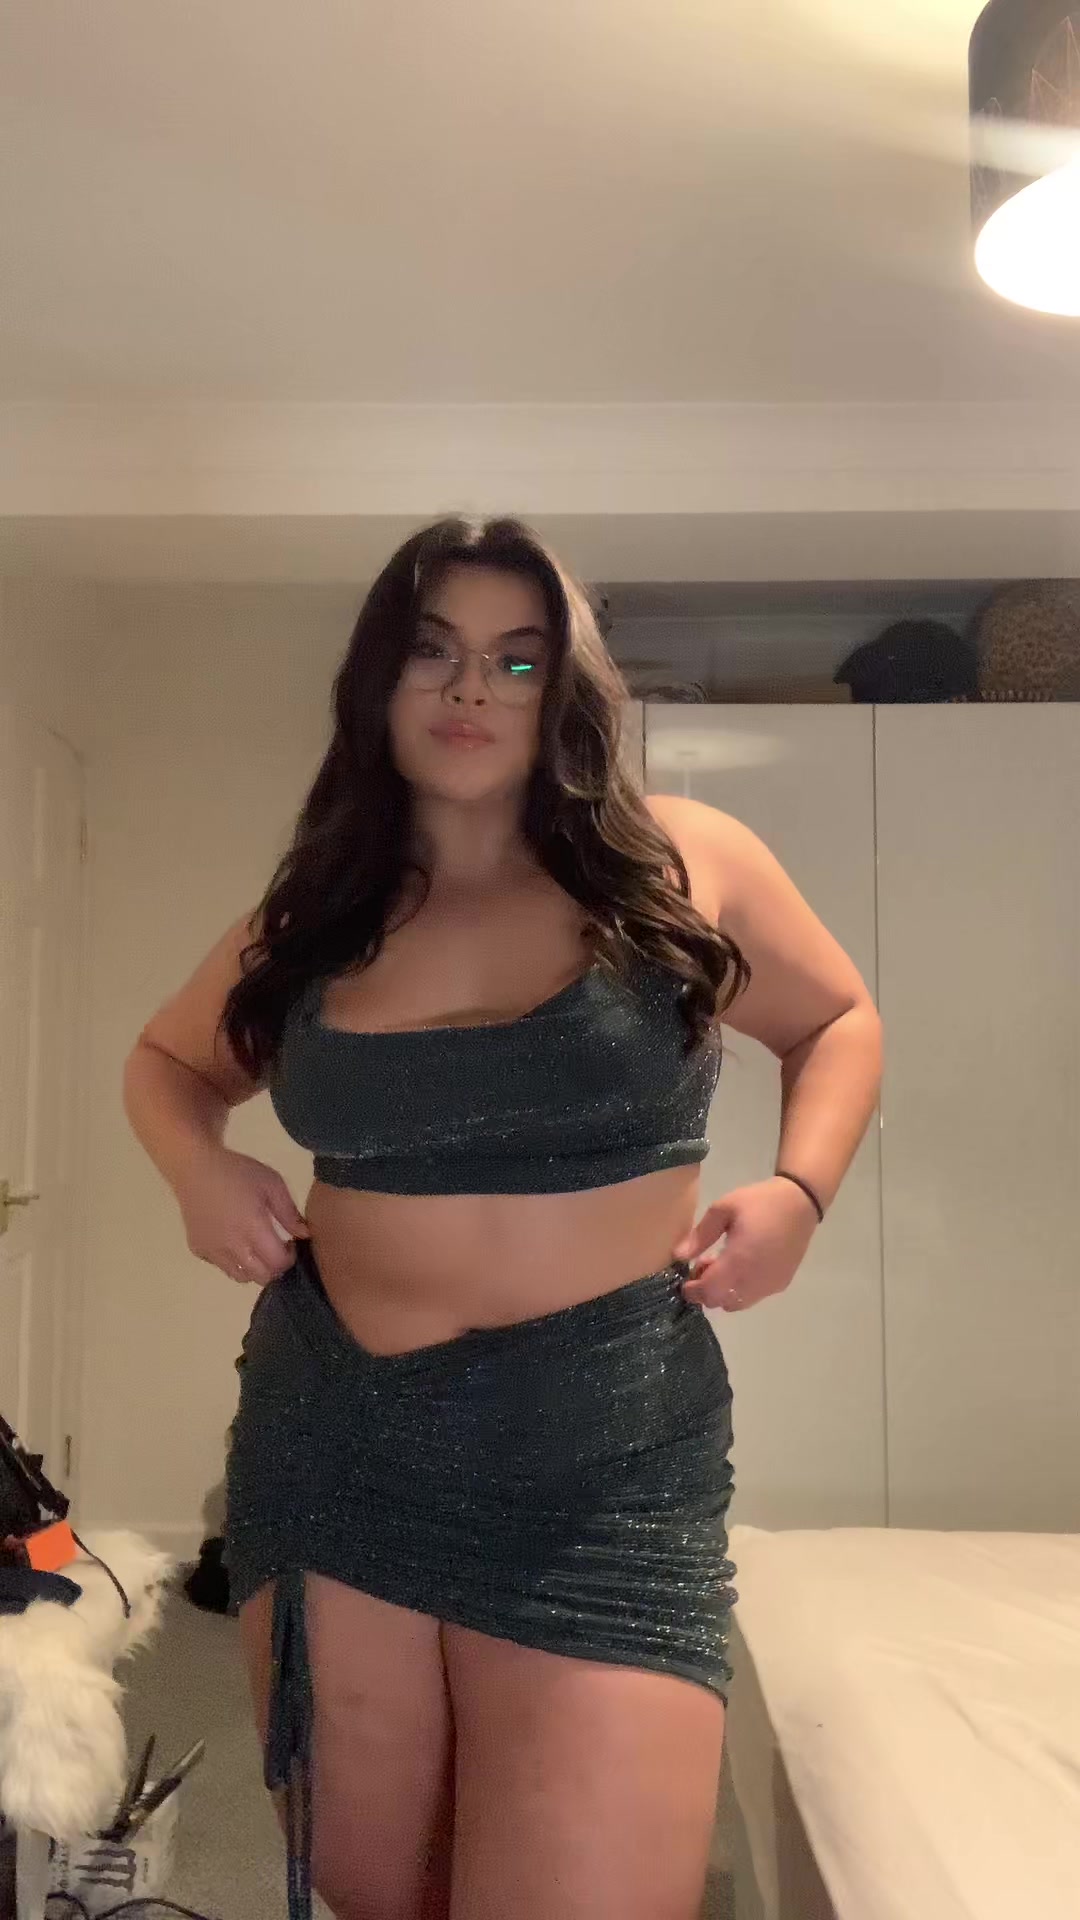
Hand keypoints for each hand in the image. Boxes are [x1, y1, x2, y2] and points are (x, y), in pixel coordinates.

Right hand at [175, 1147, 309, 1286]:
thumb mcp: (271, 1183)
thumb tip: (304, 1235)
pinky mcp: (198, 1250)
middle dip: (275, 1267)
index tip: (290, 1244)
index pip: (277, 1262)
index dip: (289, 1258)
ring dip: (255, 1269)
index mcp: (252, 1227)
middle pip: (261, 1276)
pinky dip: (233, 1262)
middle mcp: (232, 1245)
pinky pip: (221, 1267)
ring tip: (256, 1248)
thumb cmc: (237, 1171)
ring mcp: (212, 1250)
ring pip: (241, 1277)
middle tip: (276, 1248)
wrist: (194, 1167)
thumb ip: (289, 1212)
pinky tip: (233, 1241)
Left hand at [672, 1177, 818, 1312]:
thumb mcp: (724, 1208)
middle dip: (706, 1291)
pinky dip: (740, 1290)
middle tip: (703, 1267)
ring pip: (737, 1304)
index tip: (684, 1280)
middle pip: (721, 1302)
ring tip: (723, 1265)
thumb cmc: (759, 1202)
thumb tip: (678, 1255)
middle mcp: (756, 1280)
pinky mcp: (781, 1284)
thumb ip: (700, 1235)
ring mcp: (771, 1285)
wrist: (800, 1203)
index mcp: (739, 1261)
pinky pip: (754, 1297)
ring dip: (723, 1292)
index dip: (693, 1291)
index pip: (709, 1292)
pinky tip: (742, 1266)